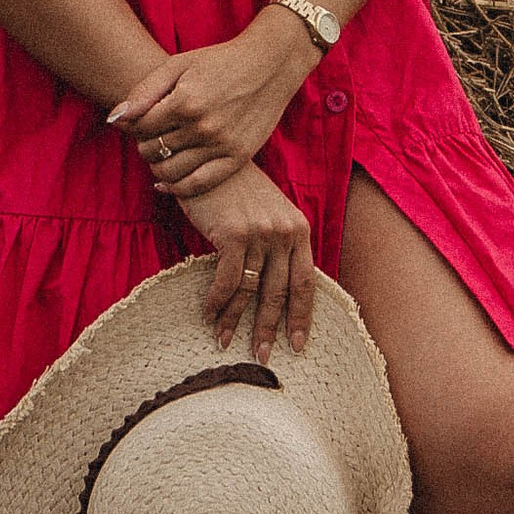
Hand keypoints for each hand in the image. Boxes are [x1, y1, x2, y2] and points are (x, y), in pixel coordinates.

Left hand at [107, 13, 318, 198]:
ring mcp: (221, 145)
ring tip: (160, 153)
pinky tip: (166, 183)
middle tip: (149, 137)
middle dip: (144, 145)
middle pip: (153, 150)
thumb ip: (144, 91)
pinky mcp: (238, 158)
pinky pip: (198, 185)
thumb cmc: (220, 61)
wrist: (270, 66)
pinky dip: (177, 189)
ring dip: (157, 166)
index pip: (140, 128)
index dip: (132, 127)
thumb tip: (115, 118)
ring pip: (170, 171)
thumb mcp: (179, 65)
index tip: (138, 122)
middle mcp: (202, 127)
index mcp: (184, 102)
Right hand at [176, 162, 316, 359]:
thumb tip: (270, 292)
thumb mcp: (266, 213)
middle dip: (269, 329)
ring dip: (234, 320)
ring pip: (250, 291)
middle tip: (261, 356)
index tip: (298, 344)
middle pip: (280, 293)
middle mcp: (285, 232)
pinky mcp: (235, 234)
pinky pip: (227, 281)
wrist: (208, 157)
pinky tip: (208, 315)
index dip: (302, 316)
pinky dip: (216, 301)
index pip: (306, 282)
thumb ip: (274, 245)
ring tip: (225, 342)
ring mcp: (261, 233)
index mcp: (298, 229)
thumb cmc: (233, 189)